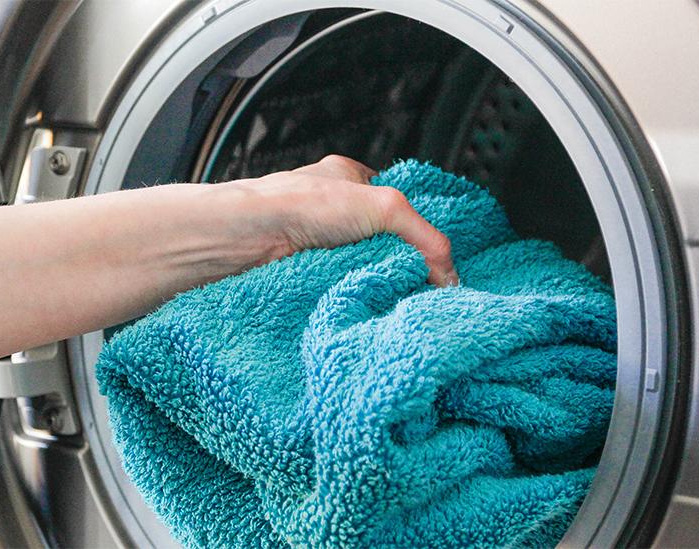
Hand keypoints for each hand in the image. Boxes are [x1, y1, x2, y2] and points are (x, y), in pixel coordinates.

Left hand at [226, 155, 457, 286]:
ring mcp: (313, 239)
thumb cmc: (300, 204)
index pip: (394, 203)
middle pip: (378, 238)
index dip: (415, 229)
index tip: (434, 257)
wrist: (250, 238)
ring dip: (372, 280)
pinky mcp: (301, 269)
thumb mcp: (384, 207)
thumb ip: (425, 237)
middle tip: (415, 282)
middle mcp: (328, 207)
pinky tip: (358, 301)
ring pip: (358, 265)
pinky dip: (350, 294)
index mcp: (348, 177)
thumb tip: (448, 273)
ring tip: (387, 296)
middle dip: (395, 260)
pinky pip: (337, 285)